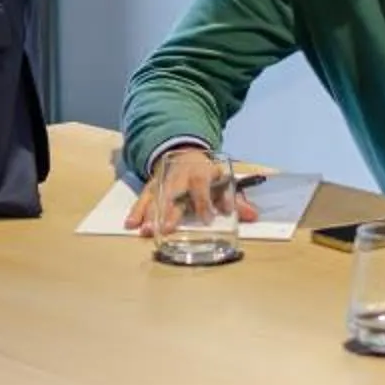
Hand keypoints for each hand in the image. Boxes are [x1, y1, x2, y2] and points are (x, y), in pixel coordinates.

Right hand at [122, 144, 259, 237]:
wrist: (184, 153)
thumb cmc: (206, 174)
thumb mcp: (222, 182)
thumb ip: (236, 200)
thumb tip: (253, 216)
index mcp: (200, 172)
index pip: (201, 185)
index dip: (204, 201)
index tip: (207, 219)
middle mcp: (179, 177)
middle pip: (174, 193)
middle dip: (170, 212)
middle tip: (167, 229)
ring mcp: (163, 182)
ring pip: (156, 198)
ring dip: (150, 215)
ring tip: (147, 231)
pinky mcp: (151, 187)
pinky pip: (142, 199)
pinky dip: (136, 212)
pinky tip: (131, 224)